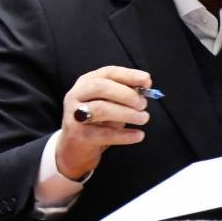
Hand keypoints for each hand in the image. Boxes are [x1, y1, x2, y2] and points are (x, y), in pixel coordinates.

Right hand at [54, 66, 152, 180]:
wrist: (75, 147)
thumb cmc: (97, 121)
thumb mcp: (111, 103)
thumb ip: (126, 93)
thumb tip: (146, 83)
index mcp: (86, 82)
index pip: (107, 73)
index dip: (128, 75)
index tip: (147, 80)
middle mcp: (76, 95)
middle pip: (100, 87)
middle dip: (126, 94)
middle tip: (143, 104)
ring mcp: (74, 114)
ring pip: (101, 109)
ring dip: (127, 113)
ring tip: (143, 118)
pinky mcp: (77, 135)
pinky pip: (104, 134)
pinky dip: (124, 135)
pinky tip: (138, 135)